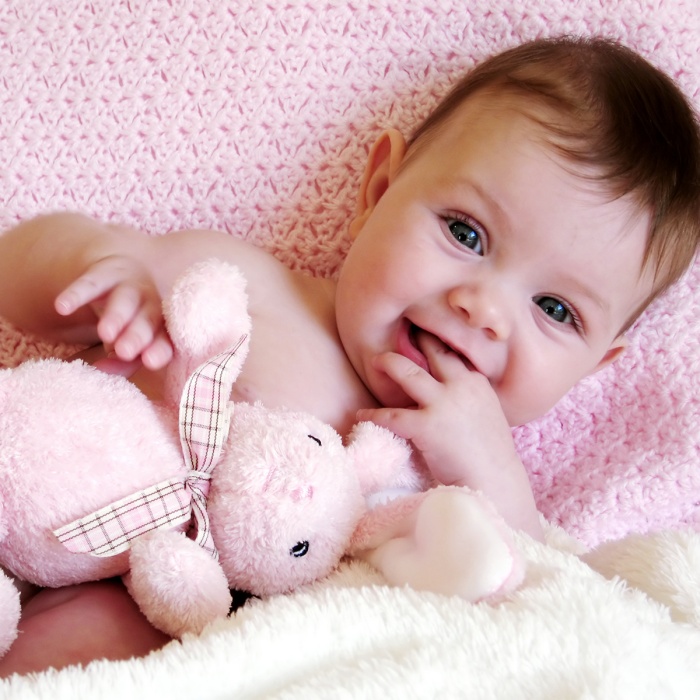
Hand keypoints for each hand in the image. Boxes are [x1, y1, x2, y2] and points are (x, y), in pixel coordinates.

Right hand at [54, 255, 172, 369]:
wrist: (117, 276)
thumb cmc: (128, 322)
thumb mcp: (127, 343)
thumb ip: (121, 363)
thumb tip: (101, 372)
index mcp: (161, 324)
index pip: (164, 339)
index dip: (159, 349)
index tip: (150, 362)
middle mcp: (150, 303)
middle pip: (148, 318)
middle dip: (138, 335)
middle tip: (125, 351)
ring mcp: (129, 285)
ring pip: (125, 299)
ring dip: (117, 316)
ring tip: (105, 333)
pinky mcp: (105, 273)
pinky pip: (91, 283)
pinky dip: (77, 294)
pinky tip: (62, 307)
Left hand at [357, 333, 541, 537]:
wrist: (495, 482)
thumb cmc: (490, 455)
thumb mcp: (488, 415)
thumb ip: (470, 399)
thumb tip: (452, 397)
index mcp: (477, 383)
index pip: (454, 352)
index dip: (437, 341)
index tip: (423, 331)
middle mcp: (461, 386)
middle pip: (433, 351)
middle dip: (415, 339)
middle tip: (397, 330)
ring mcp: (443, 404)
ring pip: (408, 372)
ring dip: (389, 363)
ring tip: (375, 361)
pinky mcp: (426, 426)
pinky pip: (391, 415)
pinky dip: (373, 414)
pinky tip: (361, 415)